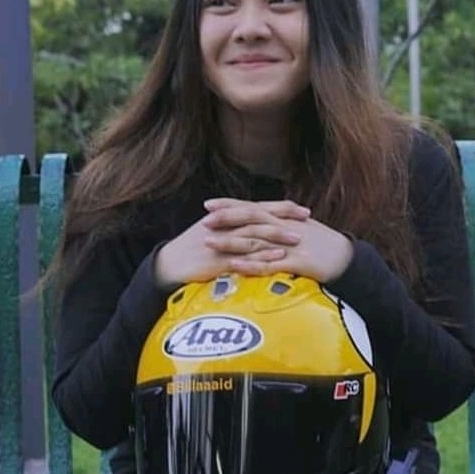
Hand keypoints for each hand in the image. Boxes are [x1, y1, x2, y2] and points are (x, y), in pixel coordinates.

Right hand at [153, 199, 310, 289]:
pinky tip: (277, 259)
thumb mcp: (213, 233)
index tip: (304, 211)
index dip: (282, 208)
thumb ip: (234, 227)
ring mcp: (220, 242)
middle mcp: (224, 225)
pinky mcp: (216, 260)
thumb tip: (258, 225)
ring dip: (276, 236)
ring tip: (297, 238)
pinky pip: (242, 258)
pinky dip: (261, 258)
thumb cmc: (192, 250)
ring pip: (252, 236)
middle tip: (306, 221)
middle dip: (284, 218)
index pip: (259, 207)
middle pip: (258, 217)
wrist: (167, 265)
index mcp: (225, 216)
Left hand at [201, 199, 352, 282]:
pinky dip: (251, 264)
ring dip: (231, 241)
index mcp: (285, 218)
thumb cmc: (324, 245)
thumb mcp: (302, 229)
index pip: (253, 207)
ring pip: (256, 240)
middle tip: (203, 220)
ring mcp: (291, 244)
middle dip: (225, 218)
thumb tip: (262, 223)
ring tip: (209, 242)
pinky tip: (234, 265)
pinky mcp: (298, 262)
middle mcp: (286, 227)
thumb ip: (281, 224)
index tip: (208, 204)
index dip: (230, 205)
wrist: (348, 260)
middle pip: (251, 218)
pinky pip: (270, 264)